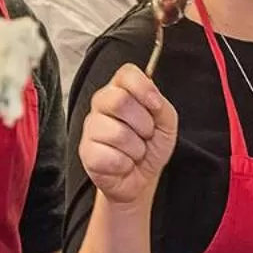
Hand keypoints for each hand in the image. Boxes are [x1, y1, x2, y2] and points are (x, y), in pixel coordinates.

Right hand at [79, 63, 177, 206]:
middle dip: (143, 124)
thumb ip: (162, 106)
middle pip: (119, 101)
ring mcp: (91, 128)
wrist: (141, 178)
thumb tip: (152, 99)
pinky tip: (123, 164)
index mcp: (121, 90)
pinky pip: (110, 157)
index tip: (155, 105)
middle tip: (146, 135)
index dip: (144, 88)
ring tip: (134, 152)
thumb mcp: (166, 124)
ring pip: (117, 133)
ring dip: (136, 149)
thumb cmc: (150, 147)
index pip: (126, 73)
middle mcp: (101, 104)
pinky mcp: (86, 152)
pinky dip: (125, 164)